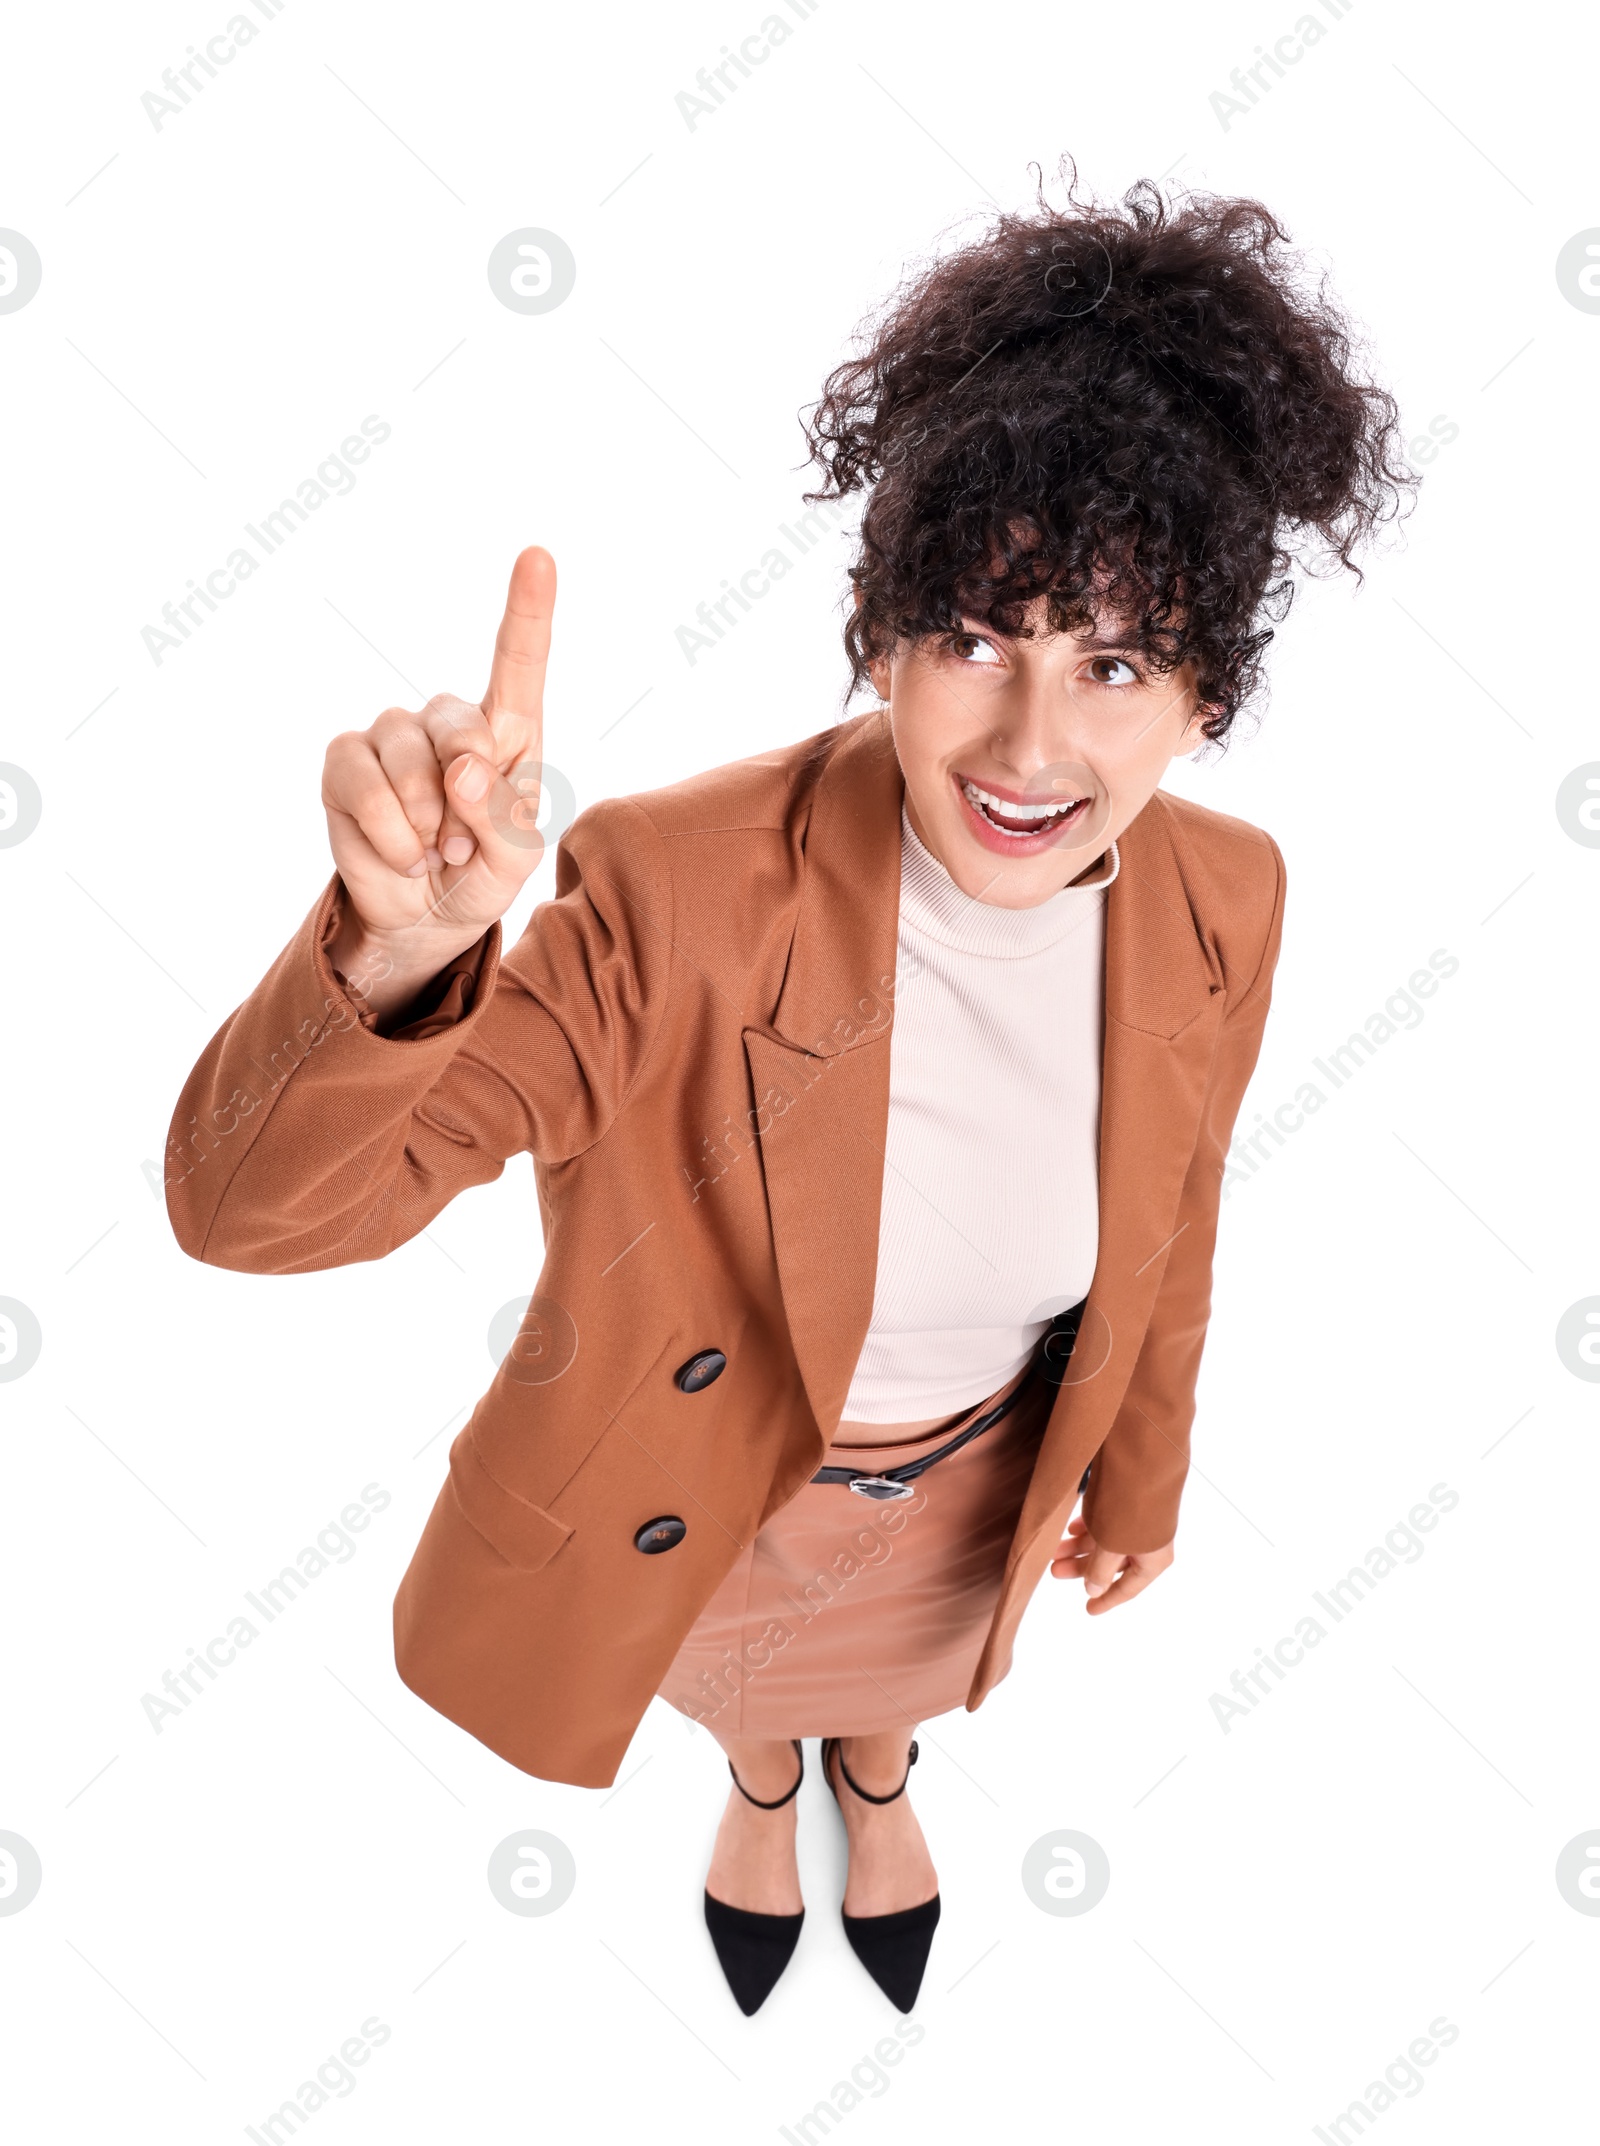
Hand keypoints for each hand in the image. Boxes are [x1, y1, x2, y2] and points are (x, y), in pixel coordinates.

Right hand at [320, 546, 554, 1012]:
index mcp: (508, 730)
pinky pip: (362, 785)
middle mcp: (448, 720)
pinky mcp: (345, 761)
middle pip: (459, 728)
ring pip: (406, 763)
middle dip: (466, 795)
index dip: (528, 609)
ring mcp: (391, 735)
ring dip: (426, 826)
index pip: (519, 661)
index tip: (539, 555)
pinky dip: (391, 836)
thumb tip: (462, 769)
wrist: (425, 917)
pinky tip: (404, 855)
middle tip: (465, 843)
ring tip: (436, 853)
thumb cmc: (481, 872)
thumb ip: (503, 816)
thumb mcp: (514, 857)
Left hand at [1049, 1514, 1173, 1613]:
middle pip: (1111, 1564)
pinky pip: (1103, 1522)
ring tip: (1054, 1549)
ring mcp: (1136, 1522)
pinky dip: (1086, 1527)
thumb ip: (1101, 1569)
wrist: (1144, 1459)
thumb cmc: (1133, 1506)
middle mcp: (1146, 1543)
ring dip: (1078, 1546)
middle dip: (1082, 1568)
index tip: (1089, 1610)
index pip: (1128, 1588)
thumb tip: (1093, 1590)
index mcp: (1153, 1558)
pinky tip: (1071, 1526)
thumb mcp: (1113, 1545)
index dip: (1107, 1600)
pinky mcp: (1125, 1503)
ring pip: (1104, 1541)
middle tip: (1054, 1570)